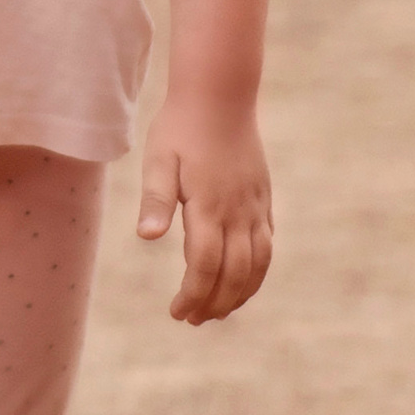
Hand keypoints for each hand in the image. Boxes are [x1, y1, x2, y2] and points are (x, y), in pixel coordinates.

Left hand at [135, 97, 271, 323]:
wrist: (221, 95)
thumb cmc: (180, 127)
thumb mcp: (158, 159)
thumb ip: (156, 199)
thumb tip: (147, 237)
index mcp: (209, 205)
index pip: (204, 266)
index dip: (193, 295)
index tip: (177, 313)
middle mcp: (238, 211)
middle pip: (234, 273)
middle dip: (215, 303)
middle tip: (193, 320)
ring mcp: (255, 206)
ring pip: (258, 264)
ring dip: (240, 294)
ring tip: (218, 312)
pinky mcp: (263, 199)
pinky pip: (267, 246)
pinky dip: (257, 272)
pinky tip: (242, 283)